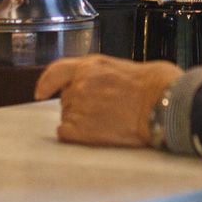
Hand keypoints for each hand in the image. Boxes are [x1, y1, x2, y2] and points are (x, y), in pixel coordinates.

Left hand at [36, 55, 181, 146]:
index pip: (56, 72)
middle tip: (104, 110)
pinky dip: (75, 135)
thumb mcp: (120, 66)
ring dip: (82, 121)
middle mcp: (80, 85)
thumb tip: (97, 82)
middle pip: (67, 99)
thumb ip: (99, 73)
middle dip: (81, 105)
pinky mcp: (81, 130)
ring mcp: (79, 107)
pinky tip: (93, 134)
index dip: (46, 83)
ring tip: (107, 121)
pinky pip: (65, 134)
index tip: (40, 92)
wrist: (161, 103)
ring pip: (68, 117)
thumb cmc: (152, 85)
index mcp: (89, 66)